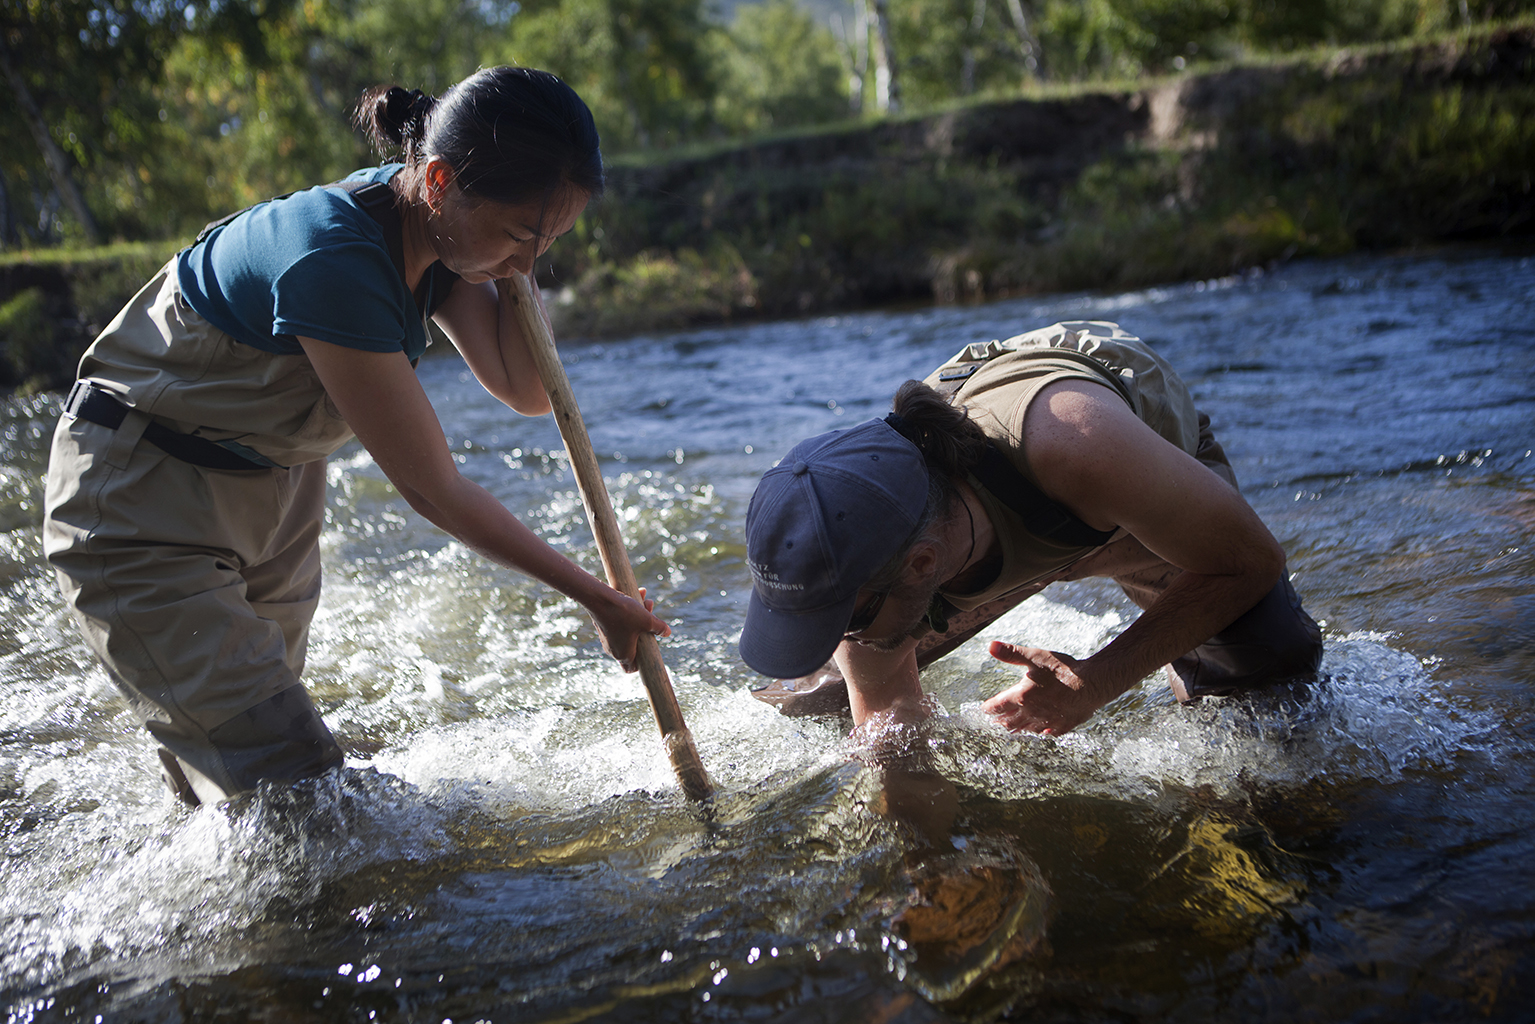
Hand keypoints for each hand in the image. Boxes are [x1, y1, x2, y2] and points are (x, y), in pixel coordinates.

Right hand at [590, 586, 669, 672]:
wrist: (598, 598)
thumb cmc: (623, 613)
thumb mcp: (647, 620)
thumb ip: (659, 628)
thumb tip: (667, 633)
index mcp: (623, 654)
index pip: (631, 668)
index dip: (642, 662)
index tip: (648, 650)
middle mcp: (613, 649)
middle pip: (634, 645)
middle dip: (646, 629)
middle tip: (652, 615)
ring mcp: (607, 638)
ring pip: (629, 630)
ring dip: (640, 617)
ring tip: (646, 601)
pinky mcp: (604, 626)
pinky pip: (620, 622)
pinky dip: (629, 612)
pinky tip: (637, 595)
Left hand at [981, 642, 1101, 735]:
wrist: (1091, 684)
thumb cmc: (1063, 669)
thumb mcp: (1035, 657)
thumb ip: (1012, 653)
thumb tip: (991, 646)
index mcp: (1022, 697)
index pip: (998, 706)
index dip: (989, 708)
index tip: (984, 709)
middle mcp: (1031, 712)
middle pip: (1010, 722)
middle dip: (1001, 721)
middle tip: (995, 721)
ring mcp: (1047, 721)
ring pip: (1027, 729)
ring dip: (1017, 728)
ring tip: (1011, 728)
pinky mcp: (1062, 726)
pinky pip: (1046, 732)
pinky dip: (1039, 731)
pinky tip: (1040, 730)